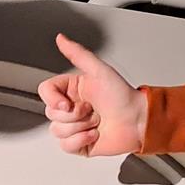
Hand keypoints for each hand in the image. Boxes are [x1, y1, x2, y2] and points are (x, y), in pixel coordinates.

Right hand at [37, 34, 147, 156]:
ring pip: (57, 130)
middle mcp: (71, 107)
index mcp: (72, 89)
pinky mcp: (79, 143)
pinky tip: (94, 133)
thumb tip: (61, 39)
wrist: (139, 122)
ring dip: (80, 127)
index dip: (53, 99)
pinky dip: (81, 140)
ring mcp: (74, 126)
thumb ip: (78, 54)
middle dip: (74, 114)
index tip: (67, 103)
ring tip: (96, 121)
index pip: (46, 92)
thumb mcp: (100, 71)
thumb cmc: (124, 97)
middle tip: (91, 109)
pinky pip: (65, 145)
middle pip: (51, 114)